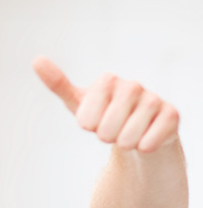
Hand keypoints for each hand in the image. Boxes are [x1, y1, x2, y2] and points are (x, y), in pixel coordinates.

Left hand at [34, 56, 178, 151]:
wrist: (139, 128)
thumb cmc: (104, 114)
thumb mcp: (78, 102)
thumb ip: (58, 84)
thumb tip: (36, 59)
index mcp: (107, 80)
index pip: (86, 121)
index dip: (89, 127)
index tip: (96, 118)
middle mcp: (132, 85)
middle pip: (105, 132)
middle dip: (106, 137)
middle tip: (113, 127)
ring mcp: (154, 99)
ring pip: (126, 141)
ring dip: (124, 143)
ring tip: (128, 131)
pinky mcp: (172, 115)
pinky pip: (147, 145)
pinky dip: (143, 148)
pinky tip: (147, 135)